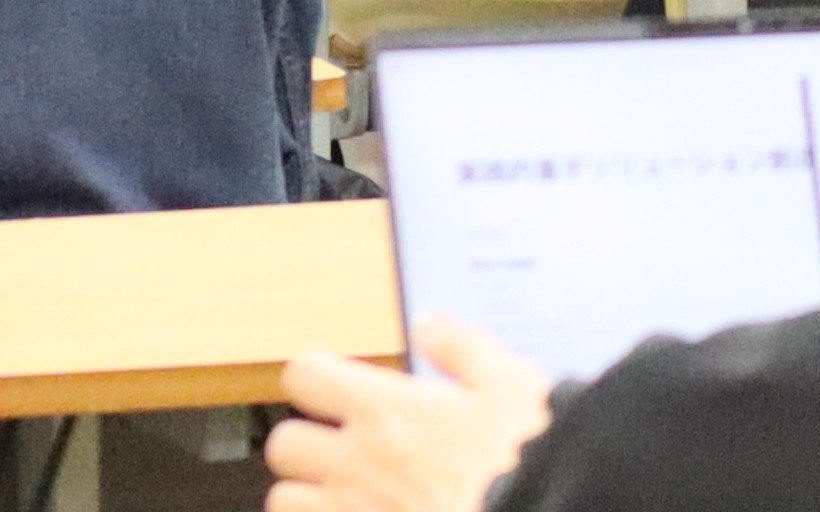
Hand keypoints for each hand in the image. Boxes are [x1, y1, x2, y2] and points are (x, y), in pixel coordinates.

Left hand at [270, 318, 555, 511]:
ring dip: (310, 498)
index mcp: (386, 413)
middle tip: (342, 452)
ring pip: (287, 501)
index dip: (317, 378)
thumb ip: (464, 349)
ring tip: (346, 498)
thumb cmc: (533, 466)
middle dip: (308, 446)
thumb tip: (429, 325)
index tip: (336, 388)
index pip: (303, 375)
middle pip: (286, 444)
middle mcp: (358, 465)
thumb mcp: (512, 388)